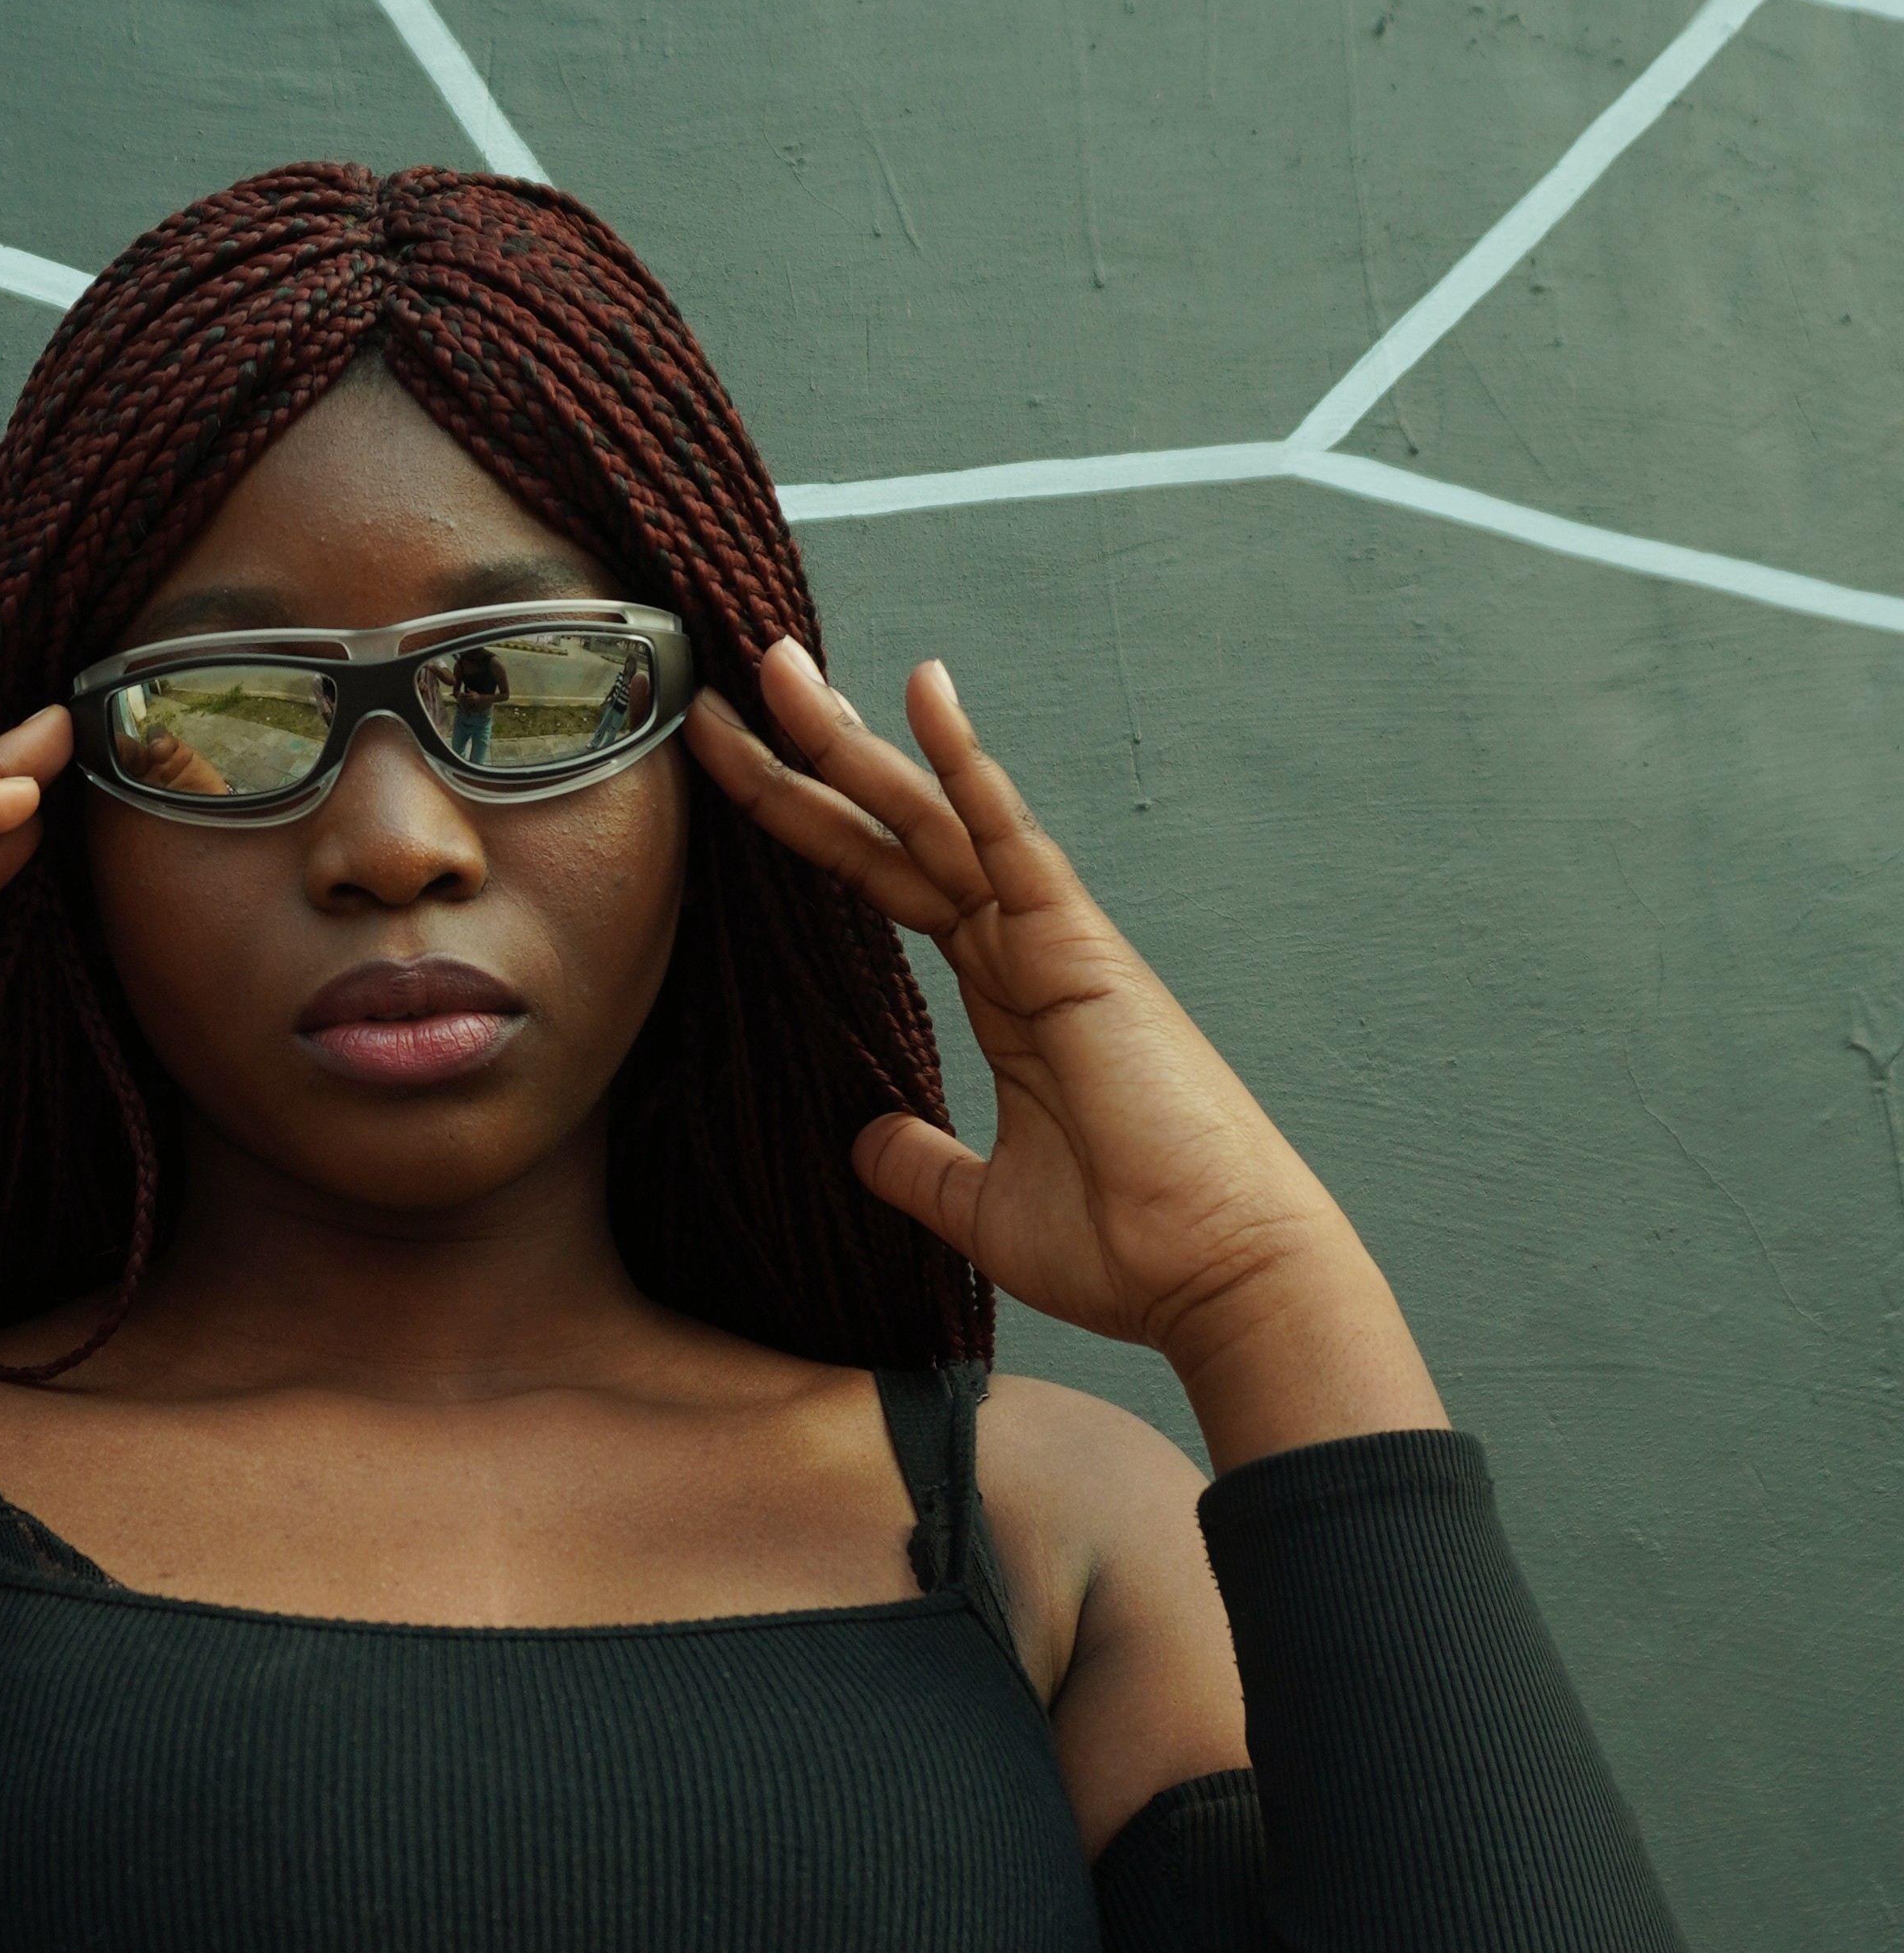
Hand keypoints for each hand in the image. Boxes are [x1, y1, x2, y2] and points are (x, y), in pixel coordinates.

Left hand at [685, 647, 1442, 1462]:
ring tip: (780, 669)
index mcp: (1004, 994)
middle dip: (815, 754)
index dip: (810, 821)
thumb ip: (921, 1165)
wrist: (1215, 1282)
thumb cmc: (1129, 1248)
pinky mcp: (1079, 952)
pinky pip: (1010, 840)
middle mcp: (1023, 948)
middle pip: (896, 828)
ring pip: (932, 818)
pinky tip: (924, 692)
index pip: (884, 880)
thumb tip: (864, 1140)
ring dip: (854, 743)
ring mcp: (1052, 941)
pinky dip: (967, 765)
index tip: (738, 764)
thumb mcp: (983, 1208)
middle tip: (742, 679)